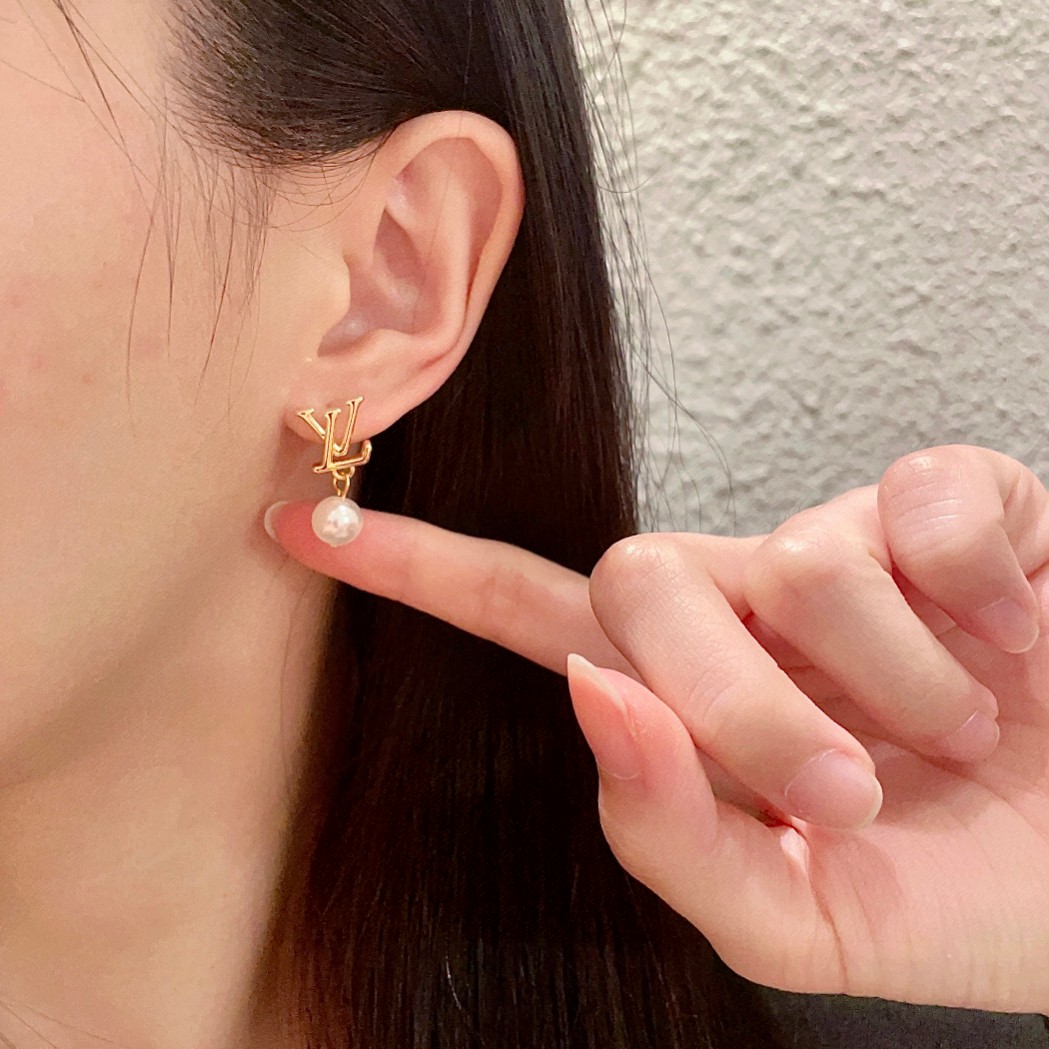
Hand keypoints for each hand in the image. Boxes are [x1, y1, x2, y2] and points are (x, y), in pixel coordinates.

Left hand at [264, 445, 1048, 1014]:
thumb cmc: (971, 891)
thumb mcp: (808, 922)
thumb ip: (675, 838)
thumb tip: (593, 693)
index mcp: (693, 692)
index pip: (530, 611)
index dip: (420, 569)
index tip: (304, 520)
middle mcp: (748, 598)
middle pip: (642, 586)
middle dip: (738, 708)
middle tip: (850, 787)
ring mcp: (841, 540)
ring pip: (790, 561)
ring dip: (888, 683)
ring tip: (961, 728)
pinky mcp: (951, 498)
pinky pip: (918, 506)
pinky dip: (977, 596)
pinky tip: (1012, 634)